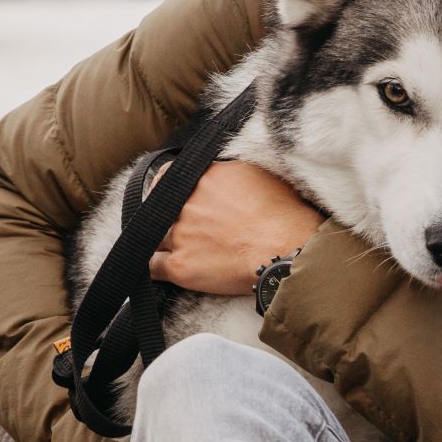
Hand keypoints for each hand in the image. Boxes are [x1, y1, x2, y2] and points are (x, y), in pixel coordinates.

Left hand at [146, 159, 325, 296]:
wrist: (289, 251)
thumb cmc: (286, 215)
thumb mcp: (261, 175)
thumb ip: (231, 172)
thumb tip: (222, 172)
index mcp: (206, 177)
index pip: (169, 176)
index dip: (167, 188)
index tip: (172, 197)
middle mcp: (188, 203)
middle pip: (158, 206)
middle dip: (165, 215)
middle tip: (178, 225)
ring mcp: (181, 235)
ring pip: (153, 235)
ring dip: (160, 241)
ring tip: (172, 248)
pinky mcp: (181, 266)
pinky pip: (152, 267)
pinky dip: (154, 267)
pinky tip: (160, 269)